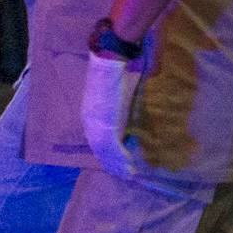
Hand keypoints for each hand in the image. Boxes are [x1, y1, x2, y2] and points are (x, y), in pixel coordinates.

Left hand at [82, 50, 143, 179]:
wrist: (113, 58)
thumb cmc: (118, 66)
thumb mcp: (122, 85)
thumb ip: (127, 94)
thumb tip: (141, 90)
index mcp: (91, 111)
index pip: (97, 137)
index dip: (106, 150)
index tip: (115, 160)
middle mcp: (90, 120)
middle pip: (99, 148)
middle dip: (111, 162)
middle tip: (122, 173)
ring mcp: (97, 123)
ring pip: (105, 151)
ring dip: (117, 164)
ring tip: (128, 174)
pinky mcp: (106, 124)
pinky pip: (113, 148)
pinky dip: (122, 159)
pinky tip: (130, 167)